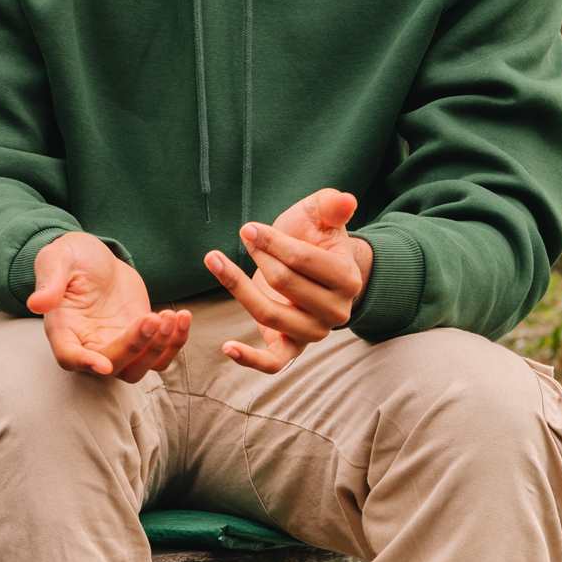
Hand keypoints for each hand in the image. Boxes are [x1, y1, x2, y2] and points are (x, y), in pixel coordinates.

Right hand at [28, 232, 191, 381]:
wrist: (95, 257)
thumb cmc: (70, 256)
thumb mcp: (57, 259)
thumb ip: (50, 281)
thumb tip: (36, 304)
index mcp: (64, 329)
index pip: (69, 356)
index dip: (84, 363)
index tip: (102, 364)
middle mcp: (89, 344)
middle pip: (112, 365)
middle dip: (135, 347)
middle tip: (151, 318)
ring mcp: (116, 345)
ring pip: (139, 368)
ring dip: (159, 349)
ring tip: (171, 316)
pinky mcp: (141, 338)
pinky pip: (161, 354)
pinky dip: (175, 342)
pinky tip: (182, 316)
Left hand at [204, 188, 371, 373]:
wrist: (314, 268)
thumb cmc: (314, 238)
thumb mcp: (321, 216)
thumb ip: (331, 206)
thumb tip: (346, 200)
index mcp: (347, 277)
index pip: (302, 260)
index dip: (271, 242)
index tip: (249, 229)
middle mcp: (336, 311)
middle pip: (284, 283)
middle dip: (259, 256)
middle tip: (244, 235)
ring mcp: (314, 332)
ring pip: (269, 314)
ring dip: (237, 286)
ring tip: (214, 260)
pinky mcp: (292, 348)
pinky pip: (272, 362)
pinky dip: (249, 358)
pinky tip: (226, 346)